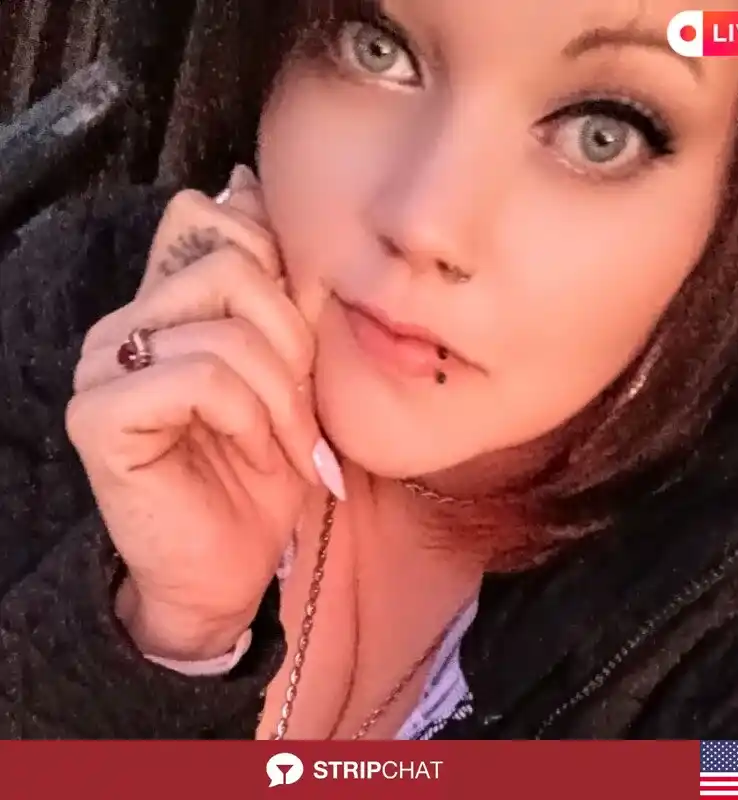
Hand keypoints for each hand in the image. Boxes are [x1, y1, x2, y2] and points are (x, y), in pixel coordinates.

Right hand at [67, 167, 343, 658]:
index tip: (294, 325)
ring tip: (286, 444)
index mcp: (168, 304)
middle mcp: (127, 323)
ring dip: (281, 396)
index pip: (207, 219)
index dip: (270, 257)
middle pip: (232, 265)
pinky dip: (249, 418)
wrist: (233, 563)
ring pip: (225, 328)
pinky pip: (201, 378)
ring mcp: (104, 365)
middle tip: (301, 407)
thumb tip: (246, 182)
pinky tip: (254, 453)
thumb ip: (266, 289)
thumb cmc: (263, 470)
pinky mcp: (101, 414)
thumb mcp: (287, 369)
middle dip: (292, 343)